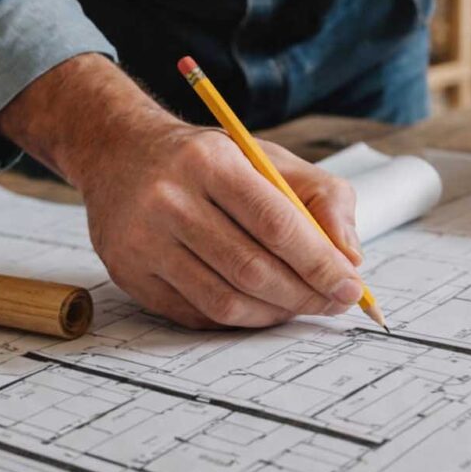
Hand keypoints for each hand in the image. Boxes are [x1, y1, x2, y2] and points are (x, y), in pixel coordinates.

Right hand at [0, 54, 364, 327]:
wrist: (119, 152)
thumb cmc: (208, 160)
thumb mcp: (268, 157)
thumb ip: (322, 197)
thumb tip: (349, 258)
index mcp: (209, 161)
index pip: (275, 224)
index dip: (319, 263)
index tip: (350, 287)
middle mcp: (168, 199)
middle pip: (250, 268)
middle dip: (303, 295)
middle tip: (332, 302)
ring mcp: (141, 241)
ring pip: (223, 301)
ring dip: (273, 313)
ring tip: (299, 305)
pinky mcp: (128, 274)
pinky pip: (196, 315)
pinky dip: (238, 319)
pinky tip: (259, 306)